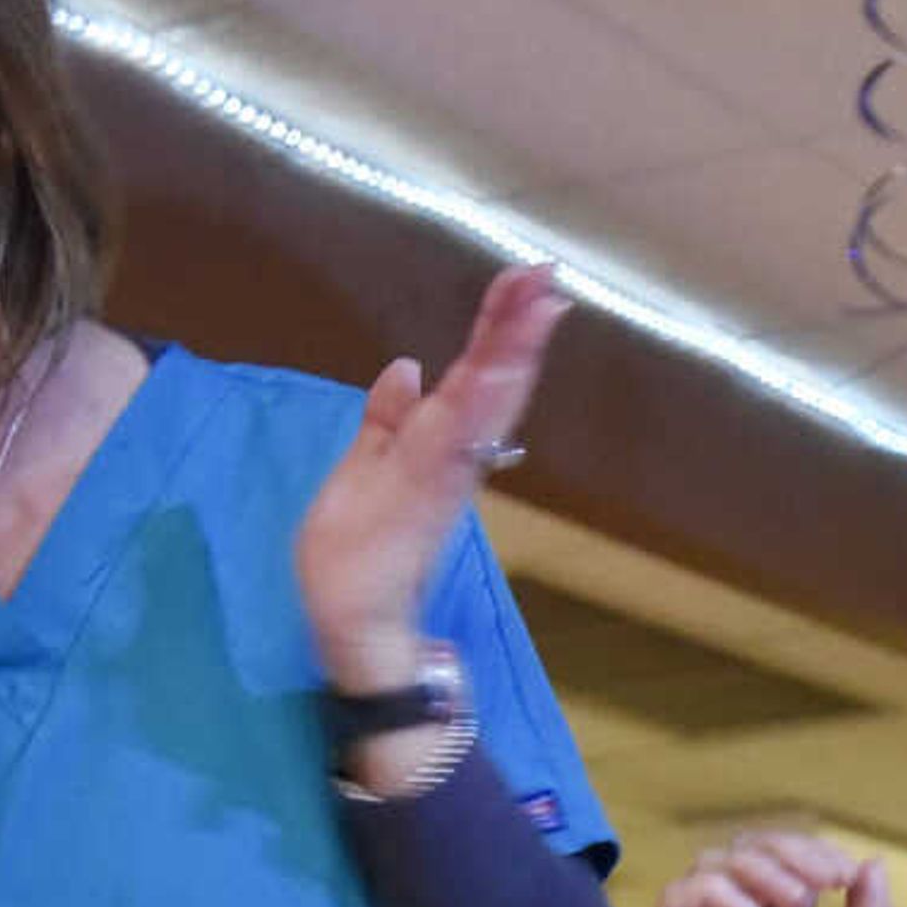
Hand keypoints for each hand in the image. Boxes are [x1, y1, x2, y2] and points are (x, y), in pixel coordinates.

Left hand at [295, 264, 567, 682]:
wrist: (357, 629)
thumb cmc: (358, 558)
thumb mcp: (362, 469)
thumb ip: (386, 420)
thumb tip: (407, 366)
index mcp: (437, 445)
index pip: (472, 374)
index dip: (498, 327)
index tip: (526, 278)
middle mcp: (450, 457)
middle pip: (490, 383)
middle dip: (517, 330)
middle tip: (548, 276)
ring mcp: (441, 479)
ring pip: (482, 408)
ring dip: (510, 359)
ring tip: (538, 310)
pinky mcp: (425, 502)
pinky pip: (455, 448)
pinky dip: (476, 410)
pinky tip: (492, 375)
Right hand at [643, 835, 897, 906]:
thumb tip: (874, 865)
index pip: (791, 867)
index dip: (815, 856)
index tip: (845, 875)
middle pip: (750, 856)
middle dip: (788, 852)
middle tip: (820, 880)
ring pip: (711, 868)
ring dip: (754, 867)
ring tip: (786, 900)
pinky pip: (678, 903)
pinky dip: (711, 892)